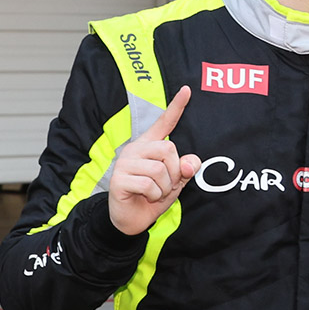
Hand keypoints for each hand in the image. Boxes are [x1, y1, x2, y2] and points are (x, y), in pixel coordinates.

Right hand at [108, 87, 200, 235]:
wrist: (131, 219)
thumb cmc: (153, 197)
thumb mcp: (176, 182)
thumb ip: (185, 169)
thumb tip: (190, 163)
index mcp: (150, 146)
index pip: (164, 123)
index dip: (176, 107)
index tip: (188, 90)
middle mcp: (135, 149)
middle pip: (168, 149)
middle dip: (174, 171)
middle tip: (165, 185)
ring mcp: (124, 163)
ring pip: (160, 169)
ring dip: (164, 187)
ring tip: (154, 192)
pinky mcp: (119, 179)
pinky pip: (149, 185)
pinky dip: (154, 195)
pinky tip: (144, 197)